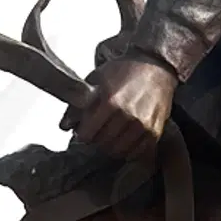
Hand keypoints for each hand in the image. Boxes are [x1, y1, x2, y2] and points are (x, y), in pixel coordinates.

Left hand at [65, 50, 177, 166]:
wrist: (156, 67)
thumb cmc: (125, 71)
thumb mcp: (96, 80)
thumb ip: (78, 104)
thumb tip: (64, 126)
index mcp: (110, 102)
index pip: (87, 135)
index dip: (82, 134)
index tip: (83, 131)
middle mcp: (128, 116)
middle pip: (102, 144)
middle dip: (96, 140)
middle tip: (97, 133)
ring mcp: (143, 126)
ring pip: (118, 151)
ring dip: (111, 147)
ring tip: (110, 136)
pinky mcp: (155, 132)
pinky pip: (137, 152)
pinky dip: (129, 150)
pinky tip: (125, 139)